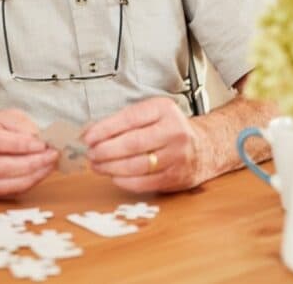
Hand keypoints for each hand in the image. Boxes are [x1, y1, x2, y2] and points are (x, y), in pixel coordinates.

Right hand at [0, 109, 57, 198]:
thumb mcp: (8, 116)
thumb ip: (22, 126)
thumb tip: (39, 141)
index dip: (19, 145)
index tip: (41, 145)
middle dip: (29, 163)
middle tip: (50, 157)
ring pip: (0, 184)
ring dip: (29, 177)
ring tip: (48, 166)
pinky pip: (4, 194)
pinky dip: (25, 186)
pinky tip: (38, 175)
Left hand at [82, 97, 202, 192]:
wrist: (204, 147)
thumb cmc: (168, 129)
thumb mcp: (150, 114)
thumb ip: (122, 122)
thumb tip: (89, 132)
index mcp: (164, 110)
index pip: (129, 119)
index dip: (104, 129)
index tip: (87, 137)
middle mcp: (174, 131)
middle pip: (132, 144)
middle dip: (105, 151)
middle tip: (90, 154)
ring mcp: (178, 156)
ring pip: (137, 165)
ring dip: (111, 167)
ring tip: (97, 166)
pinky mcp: (177, 176)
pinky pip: (145, 182)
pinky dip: (125, 181)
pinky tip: (114, 176)